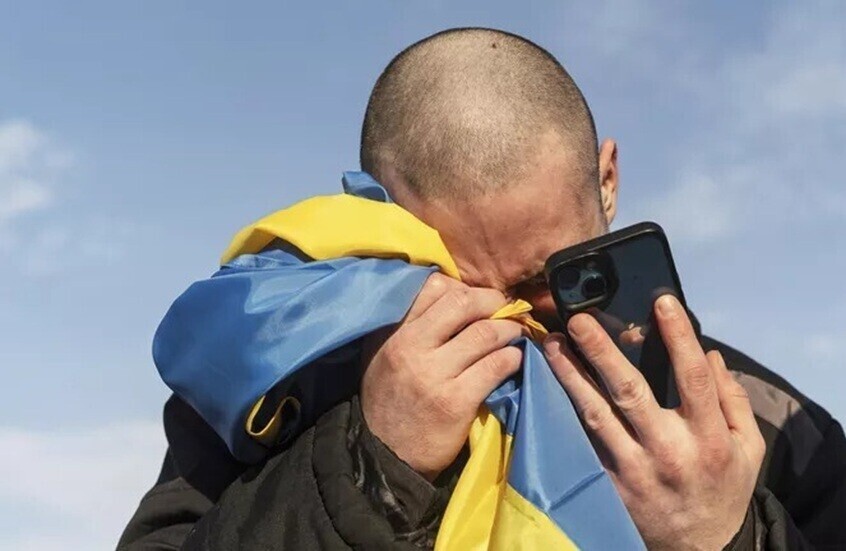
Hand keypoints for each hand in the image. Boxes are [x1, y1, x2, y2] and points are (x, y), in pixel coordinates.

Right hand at [361, 273, 523, 479]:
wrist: (385, 455)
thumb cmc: (389, 400)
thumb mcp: (383, 353)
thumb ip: (409, 323)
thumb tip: (452, 294)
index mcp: (393, 331)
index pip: (434, 286)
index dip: (464, 287)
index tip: (478, 300)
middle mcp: (410, 346)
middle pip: (463, 302)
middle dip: (493, 301)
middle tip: (505, 309)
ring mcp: (433, 374)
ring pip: (485, 333)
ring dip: (509, 330)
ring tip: (515, 333)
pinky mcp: (455, 401)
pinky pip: (496, 366)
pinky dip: (512, 358)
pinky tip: (513, 361)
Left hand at [543, 295, 764, 549]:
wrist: (697, 549)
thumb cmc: (722, 489)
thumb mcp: (748, 449)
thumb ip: (733, 400)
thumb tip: (711, 355)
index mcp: (708, 439)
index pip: (693, 378)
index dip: (679, 337)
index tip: (662, 301)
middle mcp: (668, 452)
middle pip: (630, 392)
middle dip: (601, 351)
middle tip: (578, 318)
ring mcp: (632, 470)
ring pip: (594, 414)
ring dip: (569, 375)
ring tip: (551, 343)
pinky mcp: (606, 484)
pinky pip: (580, 440)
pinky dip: (561, 410)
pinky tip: (545, 385)